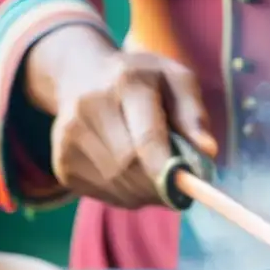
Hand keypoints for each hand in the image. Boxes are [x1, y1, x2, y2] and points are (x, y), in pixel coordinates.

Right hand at [24, 25, 216, 208]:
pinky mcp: (62, 162)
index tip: (184, 186)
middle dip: (161, 184)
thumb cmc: (143, 80)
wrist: (83, 75)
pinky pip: (104, 194)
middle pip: (131, 167)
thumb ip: (194, 113)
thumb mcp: (176, 80)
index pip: (145, 137)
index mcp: (126, 83)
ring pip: (118, 186)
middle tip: (180, 183)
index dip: (165, 168)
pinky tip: (131, 173)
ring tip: (155, 172)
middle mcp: (89, 107)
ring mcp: (68, 136)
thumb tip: (208, 151)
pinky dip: (127, 194)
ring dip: (146, 192)